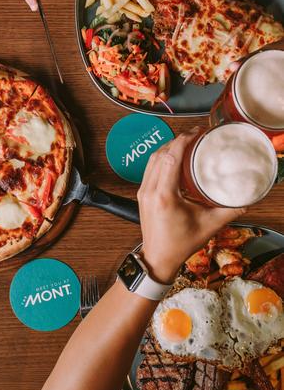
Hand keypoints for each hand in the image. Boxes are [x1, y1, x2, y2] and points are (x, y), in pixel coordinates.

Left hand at [137, 127, 245, 283]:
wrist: (158, 257)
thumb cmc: (181, 243)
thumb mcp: (210, 225)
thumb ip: (230, 210)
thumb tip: (248, 197)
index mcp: (165, 196)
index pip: (170, 158)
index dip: (182, 141)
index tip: (195, 133)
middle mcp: (150, 191)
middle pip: (159, 155)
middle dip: (176, 141)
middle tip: (194, 136)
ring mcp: (143, 192)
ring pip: (151, 160)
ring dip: (167, 148)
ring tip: (185, 143)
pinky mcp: (142, 194)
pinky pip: (149, 169)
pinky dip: (161, 159)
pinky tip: (174, 158)